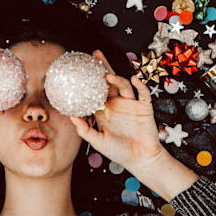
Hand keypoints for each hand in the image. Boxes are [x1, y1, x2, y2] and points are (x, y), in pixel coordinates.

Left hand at [69, 50, 166, 171]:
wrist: (140, 160)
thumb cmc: (119, 152)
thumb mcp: (98, 141)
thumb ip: (84, 130)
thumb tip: (71, 116)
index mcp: (105, 111)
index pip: (96, 91)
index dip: (89, 80)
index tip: (81, 69)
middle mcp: (117, 104)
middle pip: (109, 82)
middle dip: (103, 67)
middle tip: (95, 55)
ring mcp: (131, 105)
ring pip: (124, 85)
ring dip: (117, 78)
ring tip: (108, 75)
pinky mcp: (144, 108)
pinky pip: (143, 94)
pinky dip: (140, 86)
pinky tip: (134, 80)